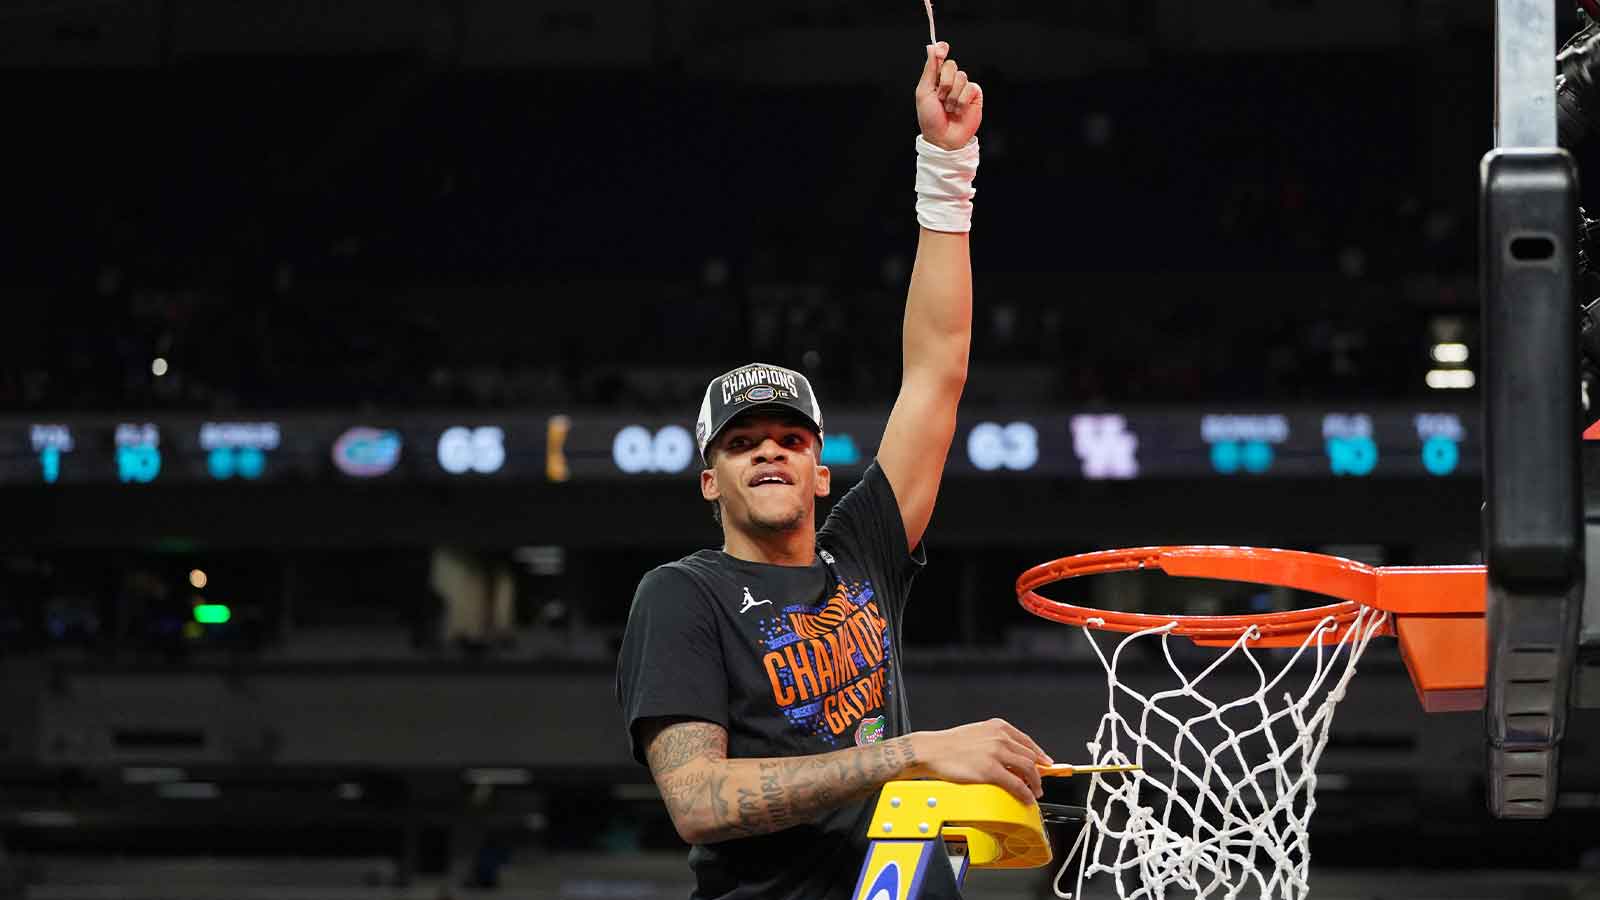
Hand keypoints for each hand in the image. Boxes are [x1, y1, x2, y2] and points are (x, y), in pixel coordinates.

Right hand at [905, 718, 1051, 804]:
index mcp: (997, 727)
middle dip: (1038, 772)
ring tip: (1034, 792)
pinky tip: (1026, 798)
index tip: (1045, 762)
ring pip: (1027, 769)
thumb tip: (1008, 756)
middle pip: (1030, 756)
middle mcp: (999, 737)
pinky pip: (1016, 784)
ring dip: (1034, 783)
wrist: (931, 750)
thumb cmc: (948, 744)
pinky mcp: (990, 770)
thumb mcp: (976, 733)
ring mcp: (996, 753)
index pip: (1026, 741)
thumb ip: (994, 741)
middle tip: (1038, 782)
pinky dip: (1025, 792)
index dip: (1039, 754)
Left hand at [915, 42, 981, 150]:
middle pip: (951, 65)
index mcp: (935, 78)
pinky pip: (970, 88)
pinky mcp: (974, 95)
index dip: (941, 50)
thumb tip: (931, 47)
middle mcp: (950, 80)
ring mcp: (963, 87)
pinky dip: (962, 101)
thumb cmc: (930, 118)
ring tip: (949, 108)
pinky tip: (958, 111)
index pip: (940, 56)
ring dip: (952, 96)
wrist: (943, 138)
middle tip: (940, 98)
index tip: (942, 49)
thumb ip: (929, 69)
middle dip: (944, 82)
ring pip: (961, 77)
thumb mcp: (924, 92)